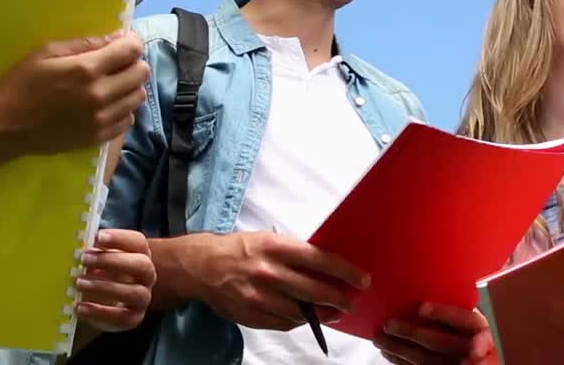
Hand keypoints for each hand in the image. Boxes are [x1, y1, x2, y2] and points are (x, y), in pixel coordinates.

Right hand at [0, 31, 149, 154]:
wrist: (5, 126)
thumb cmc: (22, 83)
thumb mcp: (47, 51)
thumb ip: (85, 44)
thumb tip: (118, 37)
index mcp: (86, 69)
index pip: (132, 51)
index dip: (132, 43)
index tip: (124, 43)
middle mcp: (100, 95)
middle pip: (142, 73)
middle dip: (133, 63)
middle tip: (117, 63)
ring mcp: (101, 119)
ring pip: (138, 97)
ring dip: (130, 86)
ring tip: (112, 84)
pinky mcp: (98, 137)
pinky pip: (128, 121)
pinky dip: (122, 109)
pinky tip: (107, 105)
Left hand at [75, 229, 156, 330]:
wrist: (113, 299)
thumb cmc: (104, 272)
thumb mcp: (100, 259)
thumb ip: (95, 252)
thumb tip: (79, 248)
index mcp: (140, 254)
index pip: (138, 242)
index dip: (120, 238)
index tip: (98, 237)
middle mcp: (147, 275)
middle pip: (141, 265)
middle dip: (112, 261)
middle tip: (84, 259)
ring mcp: (143, 297)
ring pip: (134, 292)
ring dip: (105, 287)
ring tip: (79, 283)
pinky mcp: (134, 317)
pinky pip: (123, 318)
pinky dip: (101, 313)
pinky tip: (81, 307)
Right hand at [186, 231, 369, 330]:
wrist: (202, 267)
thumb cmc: (240, 248)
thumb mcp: (268, 240)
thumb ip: (295, 252)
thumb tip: (326, 264)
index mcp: (276, 248)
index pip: (320, 260)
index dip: (345, 272)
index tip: (361, 280)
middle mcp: (269, 274)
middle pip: (315, 291)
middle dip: (339, 299)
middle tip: (352, 302)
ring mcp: (261, 298)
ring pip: (302, 312)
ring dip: (323, 314)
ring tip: (335, 312)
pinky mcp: (253, 316)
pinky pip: (285, 324)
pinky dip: (300, 321)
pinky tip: (308, 317)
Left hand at [374, 302, 494, 364]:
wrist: (476, 362)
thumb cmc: (469, 335)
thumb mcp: (471, 322)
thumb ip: (457, 311)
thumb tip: (427, 285)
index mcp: (481, 330)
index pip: (465, 320)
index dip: (443, 314)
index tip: (422, 308)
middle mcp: (473, 350)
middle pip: (441, 342)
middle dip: (412, 334)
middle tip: (389, 324)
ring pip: (426, 360)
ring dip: (399, 350)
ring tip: (380, 339)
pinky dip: (400, 362)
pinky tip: (388, 353)